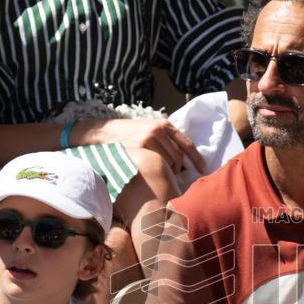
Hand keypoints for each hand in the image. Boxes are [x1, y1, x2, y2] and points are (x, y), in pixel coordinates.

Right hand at [73, 119, 205, 174]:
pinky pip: (156, 166)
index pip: (186, 143)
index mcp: (163, 125)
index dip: (196, 158)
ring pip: (168, 163)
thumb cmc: (125, 134)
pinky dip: (158, 174)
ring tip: (163, 179)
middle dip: (180, 170)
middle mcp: (158, 130)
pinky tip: (154, 177)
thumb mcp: (146, 128)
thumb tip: (182, 156)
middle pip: (179, 156)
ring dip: (169, 174)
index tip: (203, 169)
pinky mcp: (139, 149)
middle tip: (176, 179)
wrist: (100, 133)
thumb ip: (163, 137)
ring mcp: (148, 139)